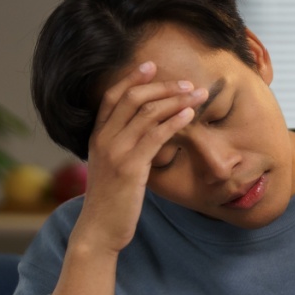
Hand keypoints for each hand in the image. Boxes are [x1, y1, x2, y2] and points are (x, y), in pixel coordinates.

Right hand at [73, 61, 204, 253]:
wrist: (100, 228)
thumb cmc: (112, 200)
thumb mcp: (112, 168)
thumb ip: (124, 148)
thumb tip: (147, 135)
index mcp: (97, 136)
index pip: (111, 97)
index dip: (131, 78)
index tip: (151, 65)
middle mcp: (103, 139)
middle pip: (132, 98)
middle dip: (162, 86)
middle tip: (187, 83)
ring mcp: (115, 151)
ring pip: (147, 113)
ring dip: (176, 100)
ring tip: (197, 95)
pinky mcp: (130, 167)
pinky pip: (155, 136)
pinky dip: (174, 121)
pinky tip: (189, 115)